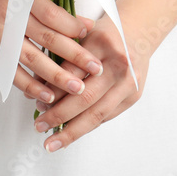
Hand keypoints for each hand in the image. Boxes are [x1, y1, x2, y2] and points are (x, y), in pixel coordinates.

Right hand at [0, 0, 104, 103]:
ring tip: (78, 88)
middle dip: (74, 55)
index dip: (73, 26)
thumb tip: (86, 26)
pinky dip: (31, 85)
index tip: (91, 35)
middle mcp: (8, 15)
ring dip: (57, 76)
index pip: (52, 15)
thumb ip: (54, 7)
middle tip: (96, 68)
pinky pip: (12, 72)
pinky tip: (48, 95)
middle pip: (47, 38)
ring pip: (31, 59)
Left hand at [30, 14, 150, 151]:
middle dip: (58, 116)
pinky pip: (106, 116)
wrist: (140, 32)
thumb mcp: (82, 34)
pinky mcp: (134, 96)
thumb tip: (36, 87)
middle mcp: (119, 64)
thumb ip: (62, 57)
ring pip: (97, 113)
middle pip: (85, 97)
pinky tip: (72, 132)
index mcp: (102, 43)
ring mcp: (129, 82)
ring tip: (53, 142)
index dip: (52, 90)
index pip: (72, 73)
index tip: (36, 103)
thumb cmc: (106, 33)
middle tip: (39, 126)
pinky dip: (87, 126)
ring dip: (72, 131)